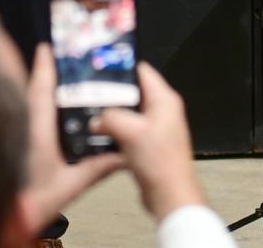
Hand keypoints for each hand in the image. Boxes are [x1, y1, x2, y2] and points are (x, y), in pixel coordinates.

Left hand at [21, 44, 122, 231]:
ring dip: (38, 91)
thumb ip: (96, 167)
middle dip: (44, 74)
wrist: (10, 218)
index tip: (48, 46)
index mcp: (35, 131)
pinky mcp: (11, 143)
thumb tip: (122, 155)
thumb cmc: (34, 203)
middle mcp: (22, 127)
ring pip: (25, 103)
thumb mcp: (70, 184)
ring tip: (56, 80)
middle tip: (58, 58)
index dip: (44, 66)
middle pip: (32, 91)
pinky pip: (23, 116)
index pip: (40, 89)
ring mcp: (15, 132)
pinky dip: (34, 108)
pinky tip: (47, 112)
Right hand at [93, 62, 205, 221]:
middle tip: (92, 96)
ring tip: (94, 117)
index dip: (121, 68)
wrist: (170, 195)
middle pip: (133, 92)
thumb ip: (110, 117)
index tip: (101, 69)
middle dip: (112, 96)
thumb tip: (97, 117)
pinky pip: (128, 131)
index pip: (142, 71)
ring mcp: (155, 128)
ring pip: (129, 113)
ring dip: (112, 117)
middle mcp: (162, 111)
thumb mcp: (131, 132)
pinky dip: (116, 133)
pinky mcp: (148, 144)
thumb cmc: (162, 164)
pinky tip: (102, 137)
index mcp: (165, 100)